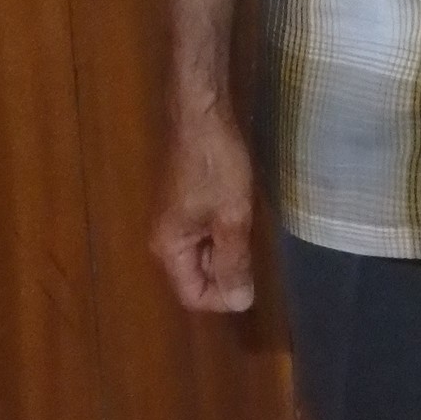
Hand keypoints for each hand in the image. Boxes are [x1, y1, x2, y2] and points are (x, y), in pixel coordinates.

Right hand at [150, 103, 255, 313]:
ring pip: (202, 257)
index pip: (193, 296)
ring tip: (250, 233)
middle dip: (226, 274)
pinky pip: (204, 236)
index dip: (223, 297)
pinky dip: (223, 234)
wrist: (202, 115)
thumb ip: (233, 261)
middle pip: (196, 278)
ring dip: (227, 253)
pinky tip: (241, 217)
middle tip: (256, 254)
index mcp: (169, 248)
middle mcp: (164, 240)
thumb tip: (238, 304)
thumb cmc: (216, 165)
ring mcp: (173, 221)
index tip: (253, 280)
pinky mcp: (184, 205)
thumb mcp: (232, 216)